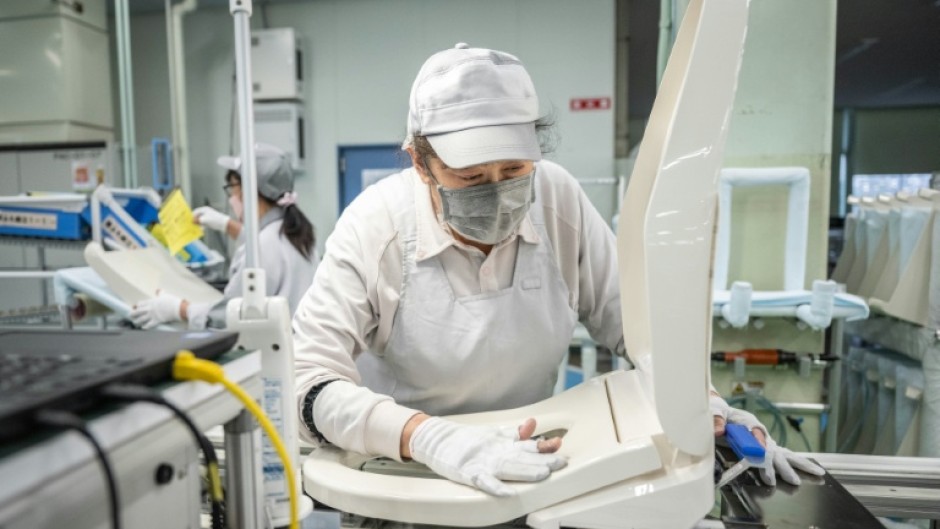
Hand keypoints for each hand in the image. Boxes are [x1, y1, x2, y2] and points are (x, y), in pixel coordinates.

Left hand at [129, 291, 183, 328]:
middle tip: (130, 315)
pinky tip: (143, 327)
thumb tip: (159, 290)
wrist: (177, 308)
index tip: (135, 307)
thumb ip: (160, 293)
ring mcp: (152, 315)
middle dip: (133, 314)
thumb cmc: (172, 301)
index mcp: (151, 302)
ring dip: (137, 321)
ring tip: (135, 322)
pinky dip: (145, 326)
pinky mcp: (156, 320)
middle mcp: (150, 308)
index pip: (140, 304)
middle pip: (138, 311)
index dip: (137, 306)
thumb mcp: (165, 296)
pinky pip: (149, 325)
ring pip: (141, 319)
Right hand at [192, 206, 230, 231]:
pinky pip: (204, 223)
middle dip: (194, 220)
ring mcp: (208, 216)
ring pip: (200, 220)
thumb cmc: (215, 220)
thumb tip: (192, 221)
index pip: (195, 212)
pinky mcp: (210, 221)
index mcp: (204, 209)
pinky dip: (202, 225)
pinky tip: (201, 229)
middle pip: (197, 216)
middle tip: (191, 225)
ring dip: (198, 224)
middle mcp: (206, 212)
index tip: (188, 221)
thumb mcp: (204, 220)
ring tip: (196, 228)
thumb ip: (197, 220)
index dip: (192, 216)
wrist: (224, 224)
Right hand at [409, 417, 566, 495]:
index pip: (528, 446)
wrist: (440, 440)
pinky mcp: (470, 473)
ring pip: (508, 468)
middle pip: (523, 457)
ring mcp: (484, 463)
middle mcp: (497, 453)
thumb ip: (515, 433)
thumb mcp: (495, 434)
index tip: (559, 446)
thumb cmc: (470, 441)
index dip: (544, 447)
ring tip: (542, 474)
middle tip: (560, 462)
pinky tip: (507, 493)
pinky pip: (485, 482)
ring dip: (526, 471)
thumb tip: (532, 423)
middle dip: (542, 460)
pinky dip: (496, 487)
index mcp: (504, 445)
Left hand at [711, 394, 824, 485]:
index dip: (760, 443)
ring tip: (816, 473)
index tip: (764, 454)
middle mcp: (759, 432)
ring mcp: (764, 439)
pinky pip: (780, 455)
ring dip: (796, 465)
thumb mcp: (715, 413)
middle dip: (783, 465)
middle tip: (792, 479)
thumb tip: (718, 431)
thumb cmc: (720, 412)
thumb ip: (716, 421)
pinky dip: (792, 462)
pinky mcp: (764, 445)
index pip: (756, 432)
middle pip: (774, 448)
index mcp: (748, 422)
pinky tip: (806, 470)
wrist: (721, 410)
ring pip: (782, 453)